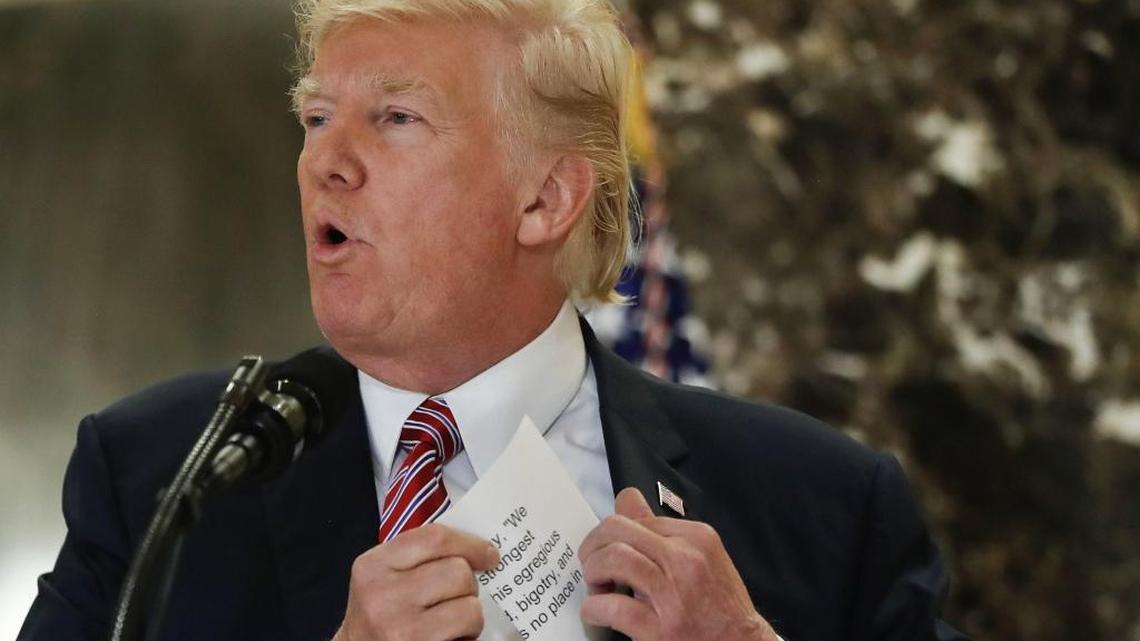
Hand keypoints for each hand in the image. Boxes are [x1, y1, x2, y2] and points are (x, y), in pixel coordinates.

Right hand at [333, 523, 499, 640]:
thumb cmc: (377, 615)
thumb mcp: (383, 576)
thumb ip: (418, 557)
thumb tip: (474, 549)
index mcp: (374, 566)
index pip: (435, 538)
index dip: (470, 544)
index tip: (488, 554)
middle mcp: (384, 596)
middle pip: (458, 571)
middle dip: (468, 584)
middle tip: (459, 595)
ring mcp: (401, 628)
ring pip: (469, 606)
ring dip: (471, 614)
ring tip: (454, 620)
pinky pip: (468, 637)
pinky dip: (468, 636)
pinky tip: (451, 636)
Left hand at [578, 488, 778, 640]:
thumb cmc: (721, 606)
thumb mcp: (700, 557)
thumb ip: (661, 530)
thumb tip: (627, 498)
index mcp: (696, 537)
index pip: (637, 518)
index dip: (612, 534)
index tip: (607, 550)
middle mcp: (685, 559)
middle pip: (618, 530)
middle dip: (594, 546)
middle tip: (591, 565)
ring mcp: (673, 594)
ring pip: (614, 559)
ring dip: (592, 572)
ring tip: (596, 587)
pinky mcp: (661, 628)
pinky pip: (613, 606)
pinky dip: (593, 608)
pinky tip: (596, 613)